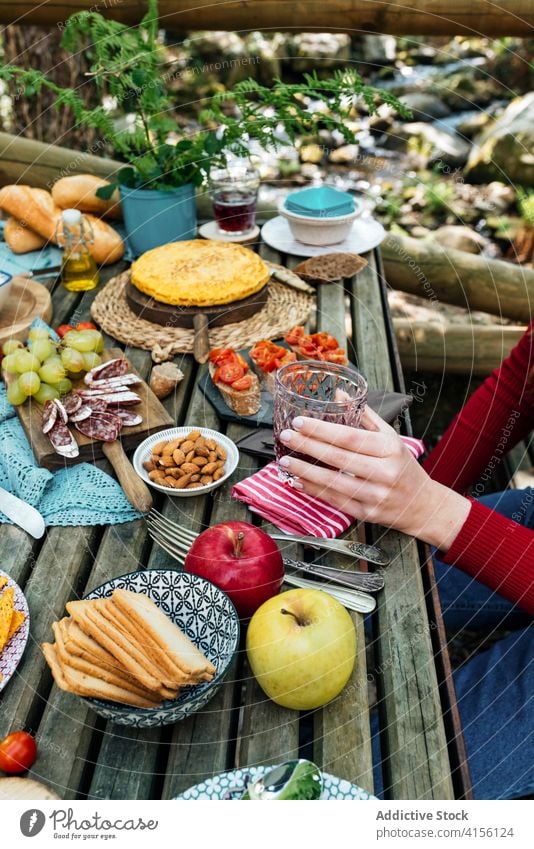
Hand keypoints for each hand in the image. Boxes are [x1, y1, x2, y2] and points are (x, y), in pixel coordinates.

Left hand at [277, 406, 470, 551]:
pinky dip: (314, 490)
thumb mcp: (391, 437)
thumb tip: (339, 394)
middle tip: (286, 436)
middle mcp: (383, 472)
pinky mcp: (366, 514)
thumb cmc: (403, 467)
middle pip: (339, 458)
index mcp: (389, 449)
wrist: (421, 505)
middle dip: (308, 446)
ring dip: (305, 471)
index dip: (322, 430)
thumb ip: (365, 416)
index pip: (350, 437)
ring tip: (285, 461)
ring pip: (334, 483)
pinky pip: (335, 501)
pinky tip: (298, 481)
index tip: (300, 422)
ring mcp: (374, 495)